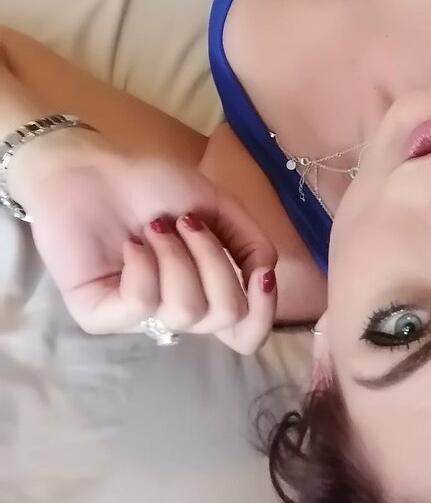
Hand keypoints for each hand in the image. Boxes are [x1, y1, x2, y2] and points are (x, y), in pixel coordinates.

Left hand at [12, 131, 277, 353]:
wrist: (91, 168)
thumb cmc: (151, 183)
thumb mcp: (216, 204)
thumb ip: (251, 241)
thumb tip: (267, 275)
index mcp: (206, 289)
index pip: (246, 334)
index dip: (264, 312)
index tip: (262, 274)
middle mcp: (176, 310)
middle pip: (227, 317)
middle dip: (216, 261)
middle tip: (188, 223)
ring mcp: (138, 318)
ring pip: (187, 311)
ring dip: (178, 257)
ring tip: (154, 228)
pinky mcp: (100, 317)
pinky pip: (143, 303)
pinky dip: (145, 264)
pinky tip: (131, 243)